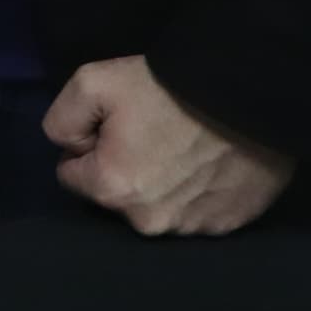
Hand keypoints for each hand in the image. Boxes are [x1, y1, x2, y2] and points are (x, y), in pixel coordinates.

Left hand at [45, 53, 292, 233]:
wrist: (249, 91)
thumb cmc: (167, 87)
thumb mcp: (91, 82)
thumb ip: (61, 120)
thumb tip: (69, 148)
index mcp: (112, 189)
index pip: (72, 175)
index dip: (90, 146)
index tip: (116, 126)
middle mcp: (150, 222)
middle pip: (115, 195)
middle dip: (123, 167)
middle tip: (152, 134)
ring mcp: (193, 228)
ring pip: (156, 207)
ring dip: (162, 184)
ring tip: (185, 148)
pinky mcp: (229, 224)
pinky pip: (196, 212)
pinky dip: (198, 193)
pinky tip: (210, 164)